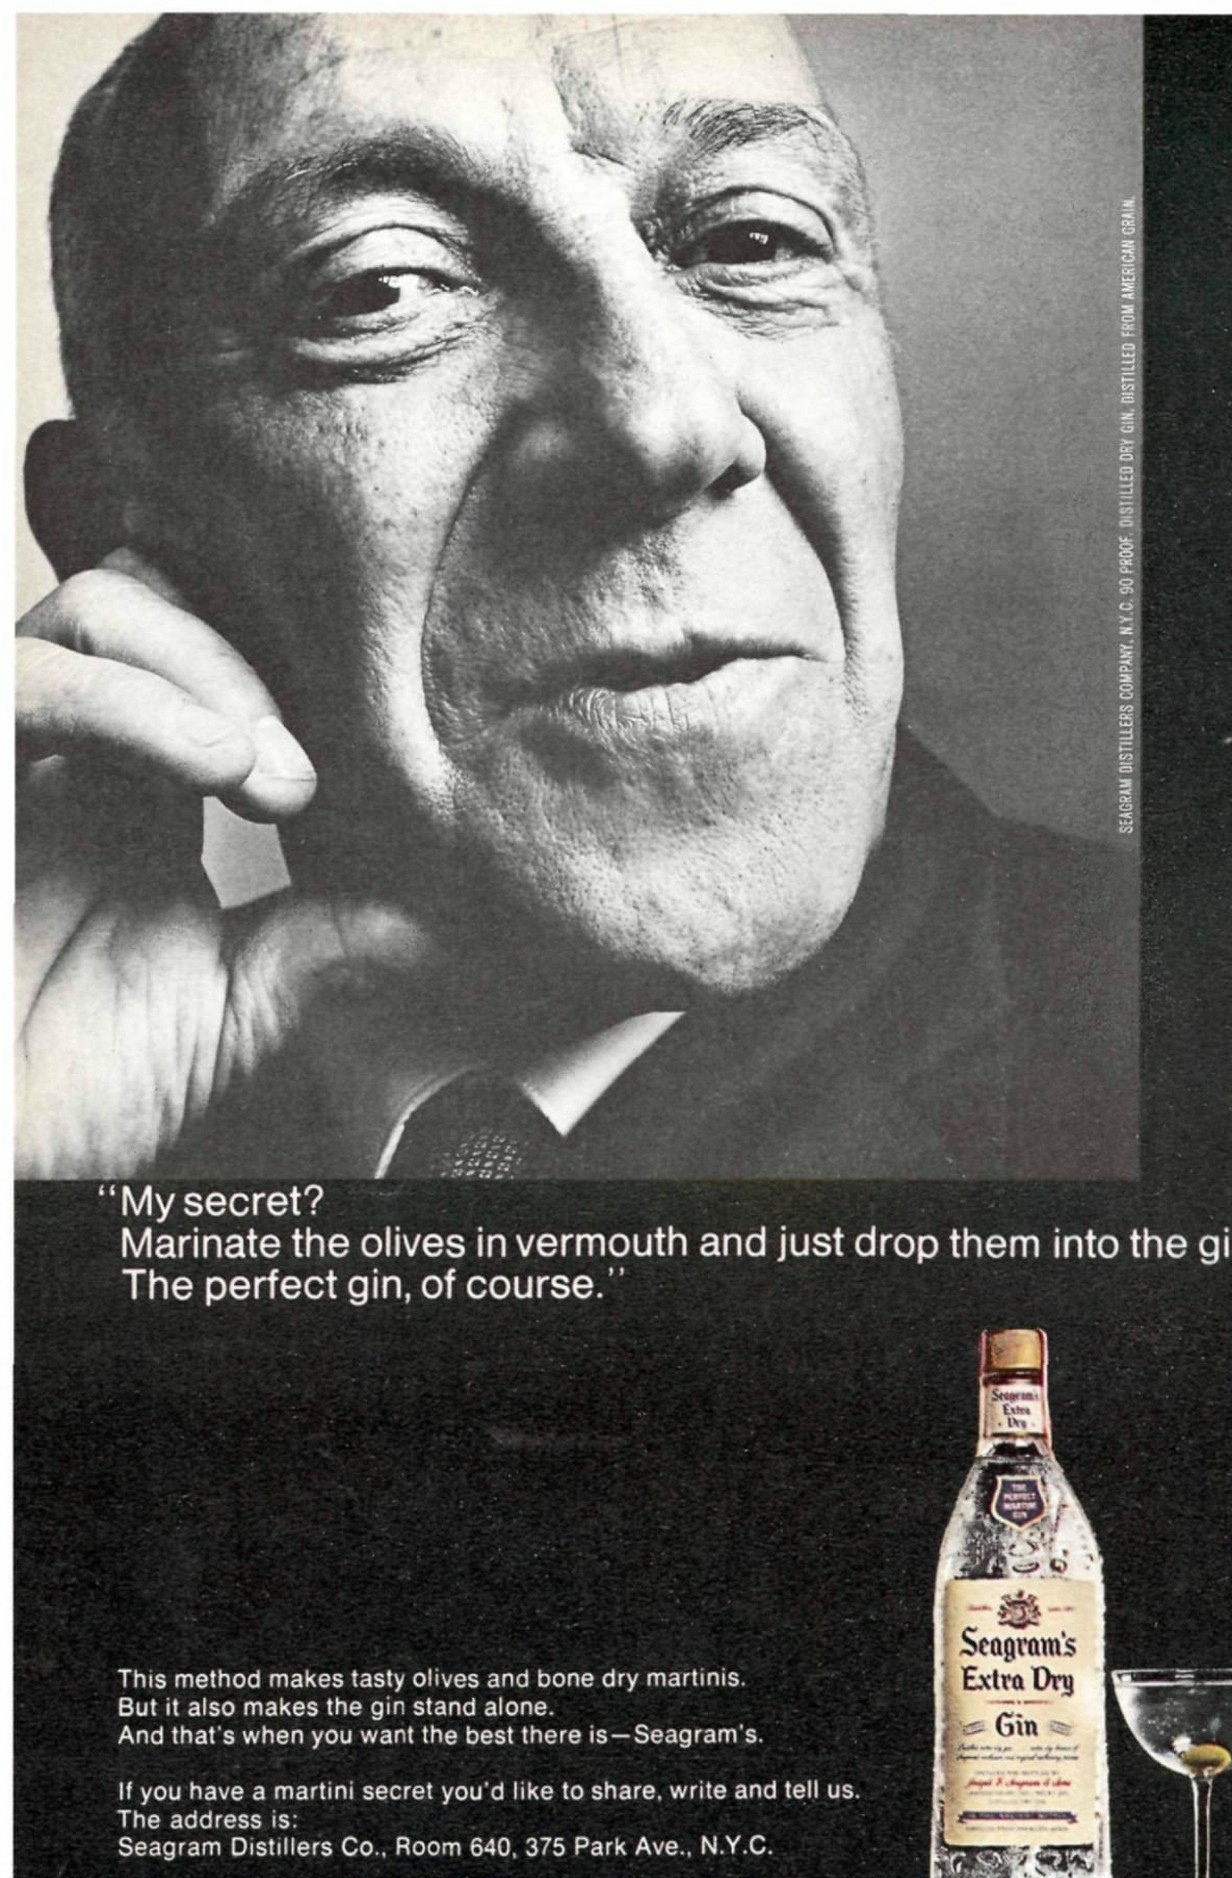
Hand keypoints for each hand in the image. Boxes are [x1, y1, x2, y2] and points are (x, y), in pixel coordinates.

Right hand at [17, 550, 435, 1176]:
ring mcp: (15, 764)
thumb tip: (428, 915)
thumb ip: (319, 950)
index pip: (207, 661)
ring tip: (259, 767)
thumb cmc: (75, 1093)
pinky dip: (126, 699)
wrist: (0, 1160)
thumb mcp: (231, 1014)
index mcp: (141, 799)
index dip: (280, 671)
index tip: (349, 756)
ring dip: (199, 664)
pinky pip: (23, 686)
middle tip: (298, 778)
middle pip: (151, 604)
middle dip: (243, 661)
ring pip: (93, 610)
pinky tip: (212, 759)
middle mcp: (76, 761)